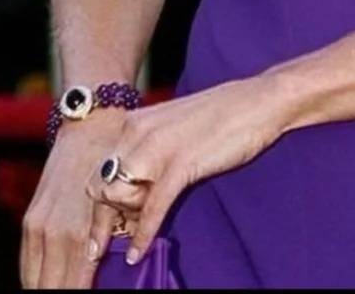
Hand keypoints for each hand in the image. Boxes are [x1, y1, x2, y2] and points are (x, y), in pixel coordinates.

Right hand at [20, 108, 124, 290]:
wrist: (91, 130)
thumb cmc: (116, 169)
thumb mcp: (120, 208)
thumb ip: (112, 245)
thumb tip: (117, 272)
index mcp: (80, 234)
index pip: (74, 289)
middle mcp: (54, 234)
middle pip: (52, 288)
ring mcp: (38, 226)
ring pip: (35, 281)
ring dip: (47, 290)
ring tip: (61, 293)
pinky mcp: (31, 219)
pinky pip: (26, 264)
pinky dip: (34, 280)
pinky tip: (45, 286)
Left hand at [85, 76, 285, 269]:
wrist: (257, 101)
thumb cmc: (218, 118)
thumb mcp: (169, 129)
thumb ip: (146, 152)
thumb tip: (129, 190)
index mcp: (133, 122)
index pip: (97, 170)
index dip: (97, 204)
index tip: (97, 230)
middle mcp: (137, 131)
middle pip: (100, 186)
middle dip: (104, 218)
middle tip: (107, 243)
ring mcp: (156, 147)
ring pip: (120, 197)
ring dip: (127, 221)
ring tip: (139, 233)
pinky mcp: (180, 164)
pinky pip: (151, 208)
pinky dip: (142, 235)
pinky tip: (137, 254)